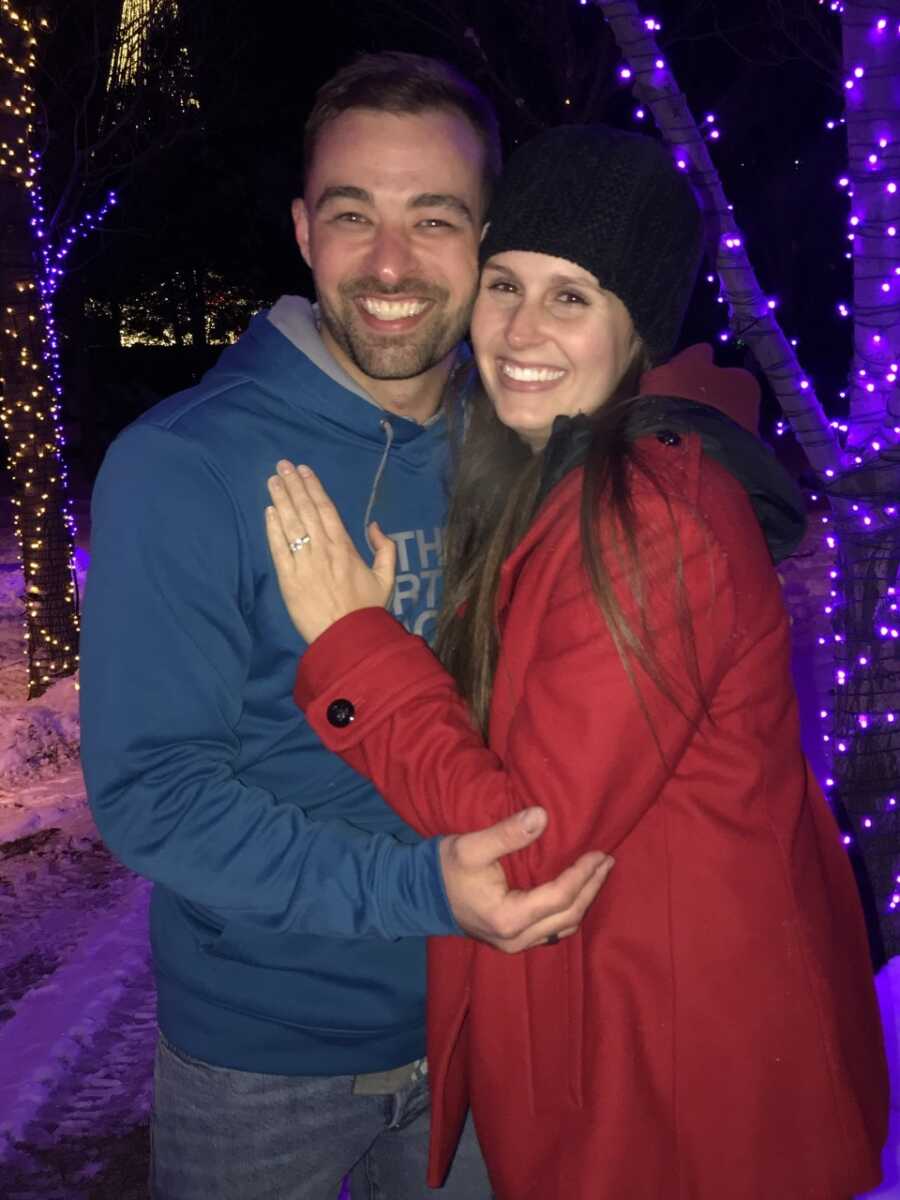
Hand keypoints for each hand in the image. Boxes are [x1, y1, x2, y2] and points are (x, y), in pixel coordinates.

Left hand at [266, 462, 395, 642]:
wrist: (349, 638)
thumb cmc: (367, 610)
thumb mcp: (386, 578)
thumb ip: (385, 548)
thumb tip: (374, 526)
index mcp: (346, 547)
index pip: (326, 509)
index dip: (314, 488)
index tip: (304, 470)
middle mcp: (324, 550)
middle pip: (306, 511)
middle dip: (294, 486)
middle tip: (282, 466)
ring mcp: (305, 564)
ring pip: (291, 525)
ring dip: (281, 500)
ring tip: (273, 480)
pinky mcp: (289, 580)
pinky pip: (279, 549)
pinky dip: (273, 529)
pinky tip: (269, 511)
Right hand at [439, 808, 613, 951]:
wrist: (418, 894)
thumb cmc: (444, 869)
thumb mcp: (472, 847)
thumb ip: (507, 833)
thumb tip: (542, 816)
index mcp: (508, 918)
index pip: (560, 897)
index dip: (583, 875)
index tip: (599, 852)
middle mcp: (516, 939)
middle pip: (569, 916)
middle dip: (591, 887)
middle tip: (607, 861)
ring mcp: (514, 944)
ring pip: (564, 927)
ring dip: (584, 900)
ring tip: (597, 874)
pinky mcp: (512, 940)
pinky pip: (552, 930)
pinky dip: (569, 910)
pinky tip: (575, 890)